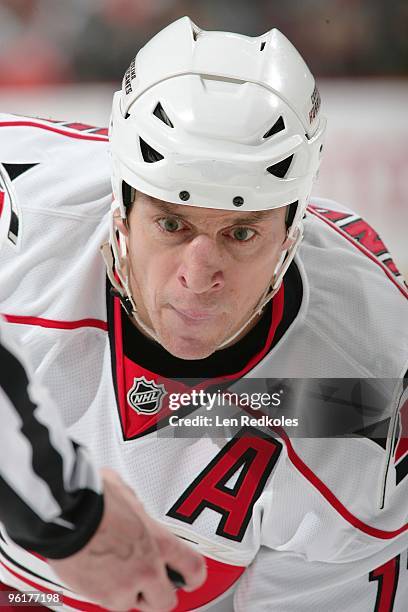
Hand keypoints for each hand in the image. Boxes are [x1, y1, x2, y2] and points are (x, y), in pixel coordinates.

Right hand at [48, 468, 205, 610]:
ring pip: (132, 602)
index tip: (190, 578)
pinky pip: (107, 601)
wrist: (67, 517)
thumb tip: (131, 507)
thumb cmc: (94, 502)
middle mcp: (146, 570)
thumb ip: (136, 509)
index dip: (193, 576)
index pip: (193, 568)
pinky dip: (103, 590)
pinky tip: (95, 571)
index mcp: (159, 542)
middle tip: (148, 581)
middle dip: (157, 593)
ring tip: (112, 569)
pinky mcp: (100, 597)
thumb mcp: (126, 495)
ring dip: (126, 590)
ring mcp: (123, 588)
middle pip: (166, 601)